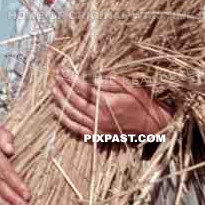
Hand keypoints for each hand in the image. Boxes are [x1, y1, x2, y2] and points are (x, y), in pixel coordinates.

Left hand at [52, 71, 171, 138]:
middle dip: (63, 87)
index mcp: (107, 102)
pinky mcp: (97, 135)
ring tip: (53, 90)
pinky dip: (64, 120)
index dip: (71, 78)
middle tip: (54, 77)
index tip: (62, 69)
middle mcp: (100, 117)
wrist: (151, 124)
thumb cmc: (142, 101)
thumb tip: (92, 78)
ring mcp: (98, 128)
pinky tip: (56, 111)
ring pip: (72, 114)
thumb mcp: (130, 86)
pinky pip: (76, 128)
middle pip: (74, 100)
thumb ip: (110, 82)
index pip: (82, 88)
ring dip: (60, 101)